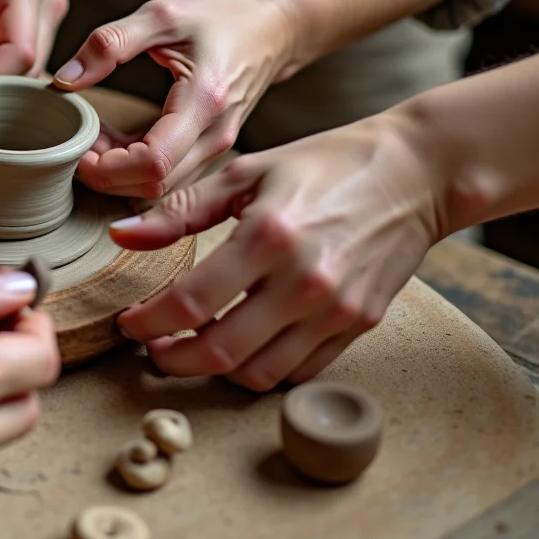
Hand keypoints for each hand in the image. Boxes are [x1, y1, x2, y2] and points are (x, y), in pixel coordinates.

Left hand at [51, 0, 298, 198]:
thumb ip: (111, 43)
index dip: (107, 167)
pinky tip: (110, 141)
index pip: (152, 162)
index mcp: (205, 101)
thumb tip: (64, 79)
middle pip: (153, 186)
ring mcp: (216, 148)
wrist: (275, 28)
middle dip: (105, 176)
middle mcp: (215, 135)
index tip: (76, 145)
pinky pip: (167, 176)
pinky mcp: (209, 150)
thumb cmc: (222, 17)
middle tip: (72, 145)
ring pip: (159, 188)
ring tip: (89, 139)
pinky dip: (132, 168)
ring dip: (117, 175)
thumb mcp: (162, 15)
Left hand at [111, 111, 444, 390]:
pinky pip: (298, 372)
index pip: (191, 303)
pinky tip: (244, 345)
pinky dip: (261, 369)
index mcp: (268, 236)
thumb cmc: (326, 165)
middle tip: (153, 346)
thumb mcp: (247, 173)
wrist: (416, 173)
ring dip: (215, 371)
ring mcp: (335, 310)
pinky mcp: (359, 325)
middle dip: (172, 359)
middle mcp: (304, 281)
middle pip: (220, 352)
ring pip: (258, 373)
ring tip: (194, 347)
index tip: (129, 322)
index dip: (147, 322)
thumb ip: (180, 210)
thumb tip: (122, 236)